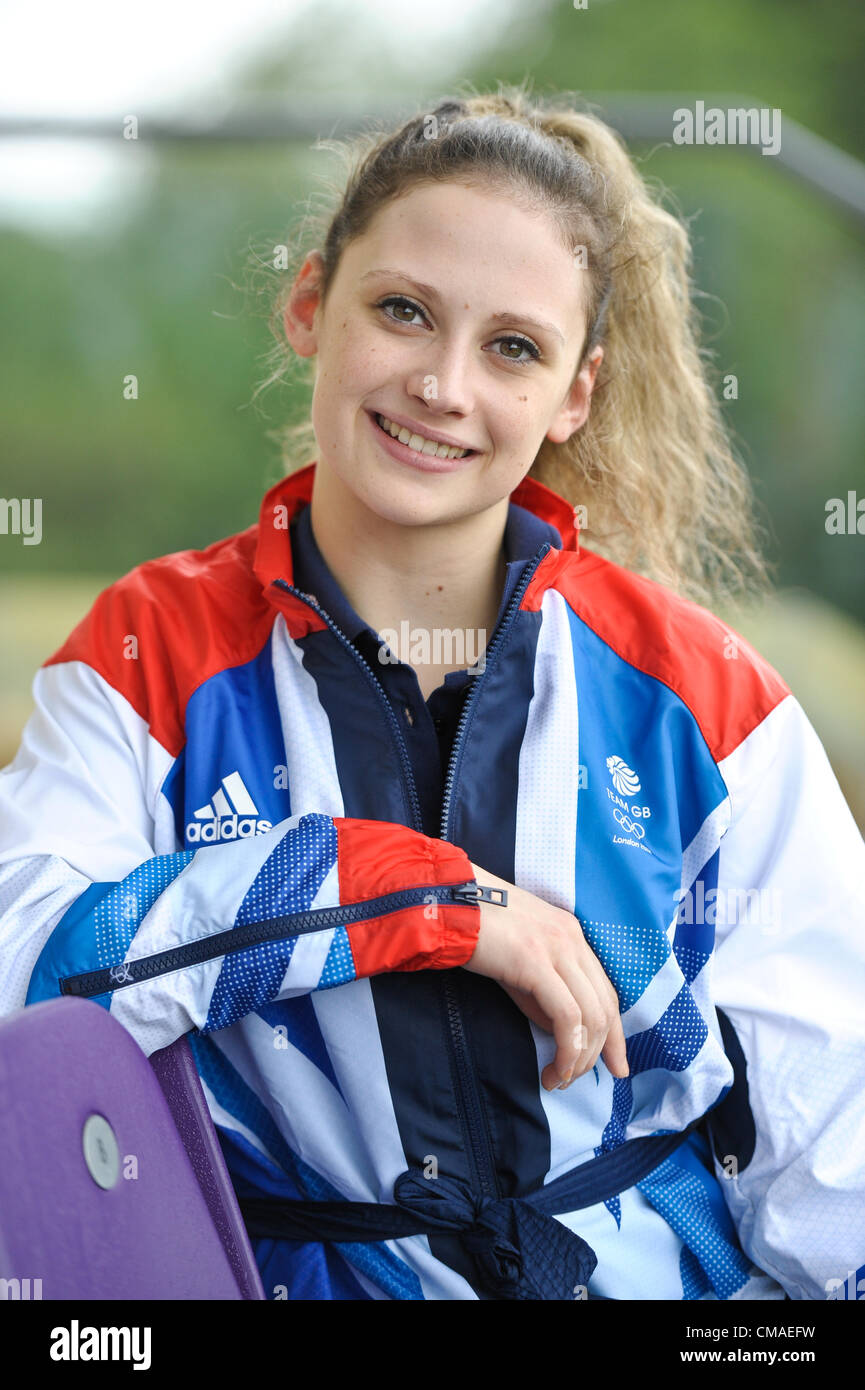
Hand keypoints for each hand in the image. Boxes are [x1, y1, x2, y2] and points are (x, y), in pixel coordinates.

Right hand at [463, 861, 628, 1091]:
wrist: (446, 903)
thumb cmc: (475, 931)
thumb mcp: (518, 962)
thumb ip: (542, 993)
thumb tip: (560, 1032)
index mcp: (571, 935)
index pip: (606, 991)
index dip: (616, 1034)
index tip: (615, 1065)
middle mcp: (572, 939)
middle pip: (604, 1007)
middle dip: (598, 1053)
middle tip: (574, 1080)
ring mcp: (557, 948)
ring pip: (590, 1016)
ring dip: (578, 1058)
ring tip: (558, 1079)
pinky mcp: (536, 962)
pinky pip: (566, 1016)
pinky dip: (566, 1050)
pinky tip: (553, 1068)